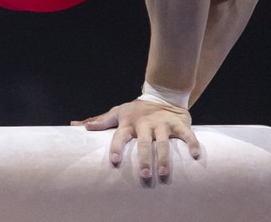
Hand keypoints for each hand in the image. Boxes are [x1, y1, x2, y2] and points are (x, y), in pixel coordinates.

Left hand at [73, 99, 201, 181]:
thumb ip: (100, 121)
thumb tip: (75, 125)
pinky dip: (192, 143)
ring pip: (164, 141)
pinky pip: (186, 134)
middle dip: (143, 158)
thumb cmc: (136, 110)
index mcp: (129, 123)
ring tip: (164, 173)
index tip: (115, 161)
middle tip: (143, 175)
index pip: (120, 135)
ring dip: (164, 157)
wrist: (162, 95)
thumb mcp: (118, 112)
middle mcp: (145, 123)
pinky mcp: (178, 123)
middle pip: (143, 142)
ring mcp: (162, 123)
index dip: (118, 147)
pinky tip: (196, 155)